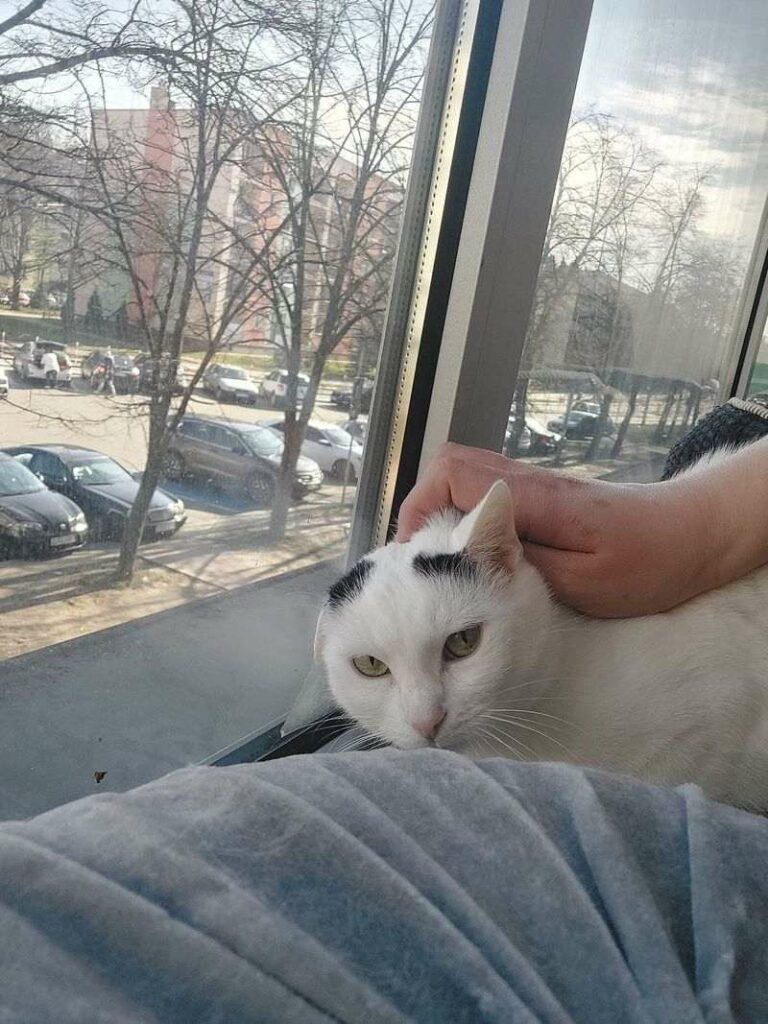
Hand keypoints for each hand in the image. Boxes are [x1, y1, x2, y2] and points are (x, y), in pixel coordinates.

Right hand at [396, 442, 730, 617]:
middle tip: (419, 558)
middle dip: (422, 507)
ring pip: (466, 476)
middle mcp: (527, 482)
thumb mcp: (582, 582)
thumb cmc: (647, 563)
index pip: (453, 473)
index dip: (418, 504)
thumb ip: (519, 564)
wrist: (694, 533)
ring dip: (442, 511)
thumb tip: (463, 551)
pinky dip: (466, 515)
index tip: (410, 552)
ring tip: (439, 560)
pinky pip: (487, 492)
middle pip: (451, 464)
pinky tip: (474, 555)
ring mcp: (535, 486)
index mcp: (533, 498)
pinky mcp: (544, 497)